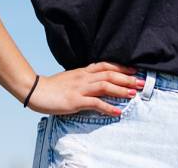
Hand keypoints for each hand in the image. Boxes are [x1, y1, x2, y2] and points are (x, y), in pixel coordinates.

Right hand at [26, 61, 144, 116]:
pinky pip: (95, 103)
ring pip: (105, 85)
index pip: (105, 65)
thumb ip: (83, 78)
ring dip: (120, 90)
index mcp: (82, 71)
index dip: (121, 67)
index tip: (134, 71)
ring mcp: (80, 88)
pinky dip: (108, 107)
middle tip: (141, 82)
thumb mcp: (70, 78)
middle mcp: (83, 77)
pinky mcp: (75, 101)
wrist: (36, 90)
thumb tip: (96, 81)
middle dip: (127, 78)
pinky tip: (117, 111)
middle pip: (109, 74)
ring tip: (133, 94)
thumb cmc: (53, 87)